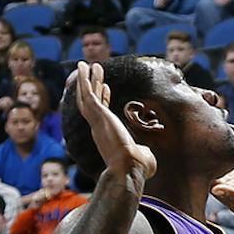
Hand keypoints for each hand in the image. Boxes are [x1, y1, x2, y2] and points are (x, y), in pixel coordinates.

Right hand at [69, 62, 153, 185]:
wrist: (128, 169)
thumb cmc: (137, 168)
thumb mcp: (142, 157)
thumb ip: (142, 153)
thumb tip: (148, 156)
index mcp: (107, 136)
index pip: (103, 114)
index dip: (104, 99)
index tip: (107, 88)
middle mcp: (98, 128)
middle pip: (90, 103)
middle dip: (90, 86)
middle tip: (92, 71)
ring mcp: (96, 121)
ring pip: (86, 95)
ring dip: (85, 79)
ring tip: (85, 64)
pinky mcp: (97, 115)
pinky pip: (88, 93)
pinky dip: (84, 79)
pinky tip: (85, 67)